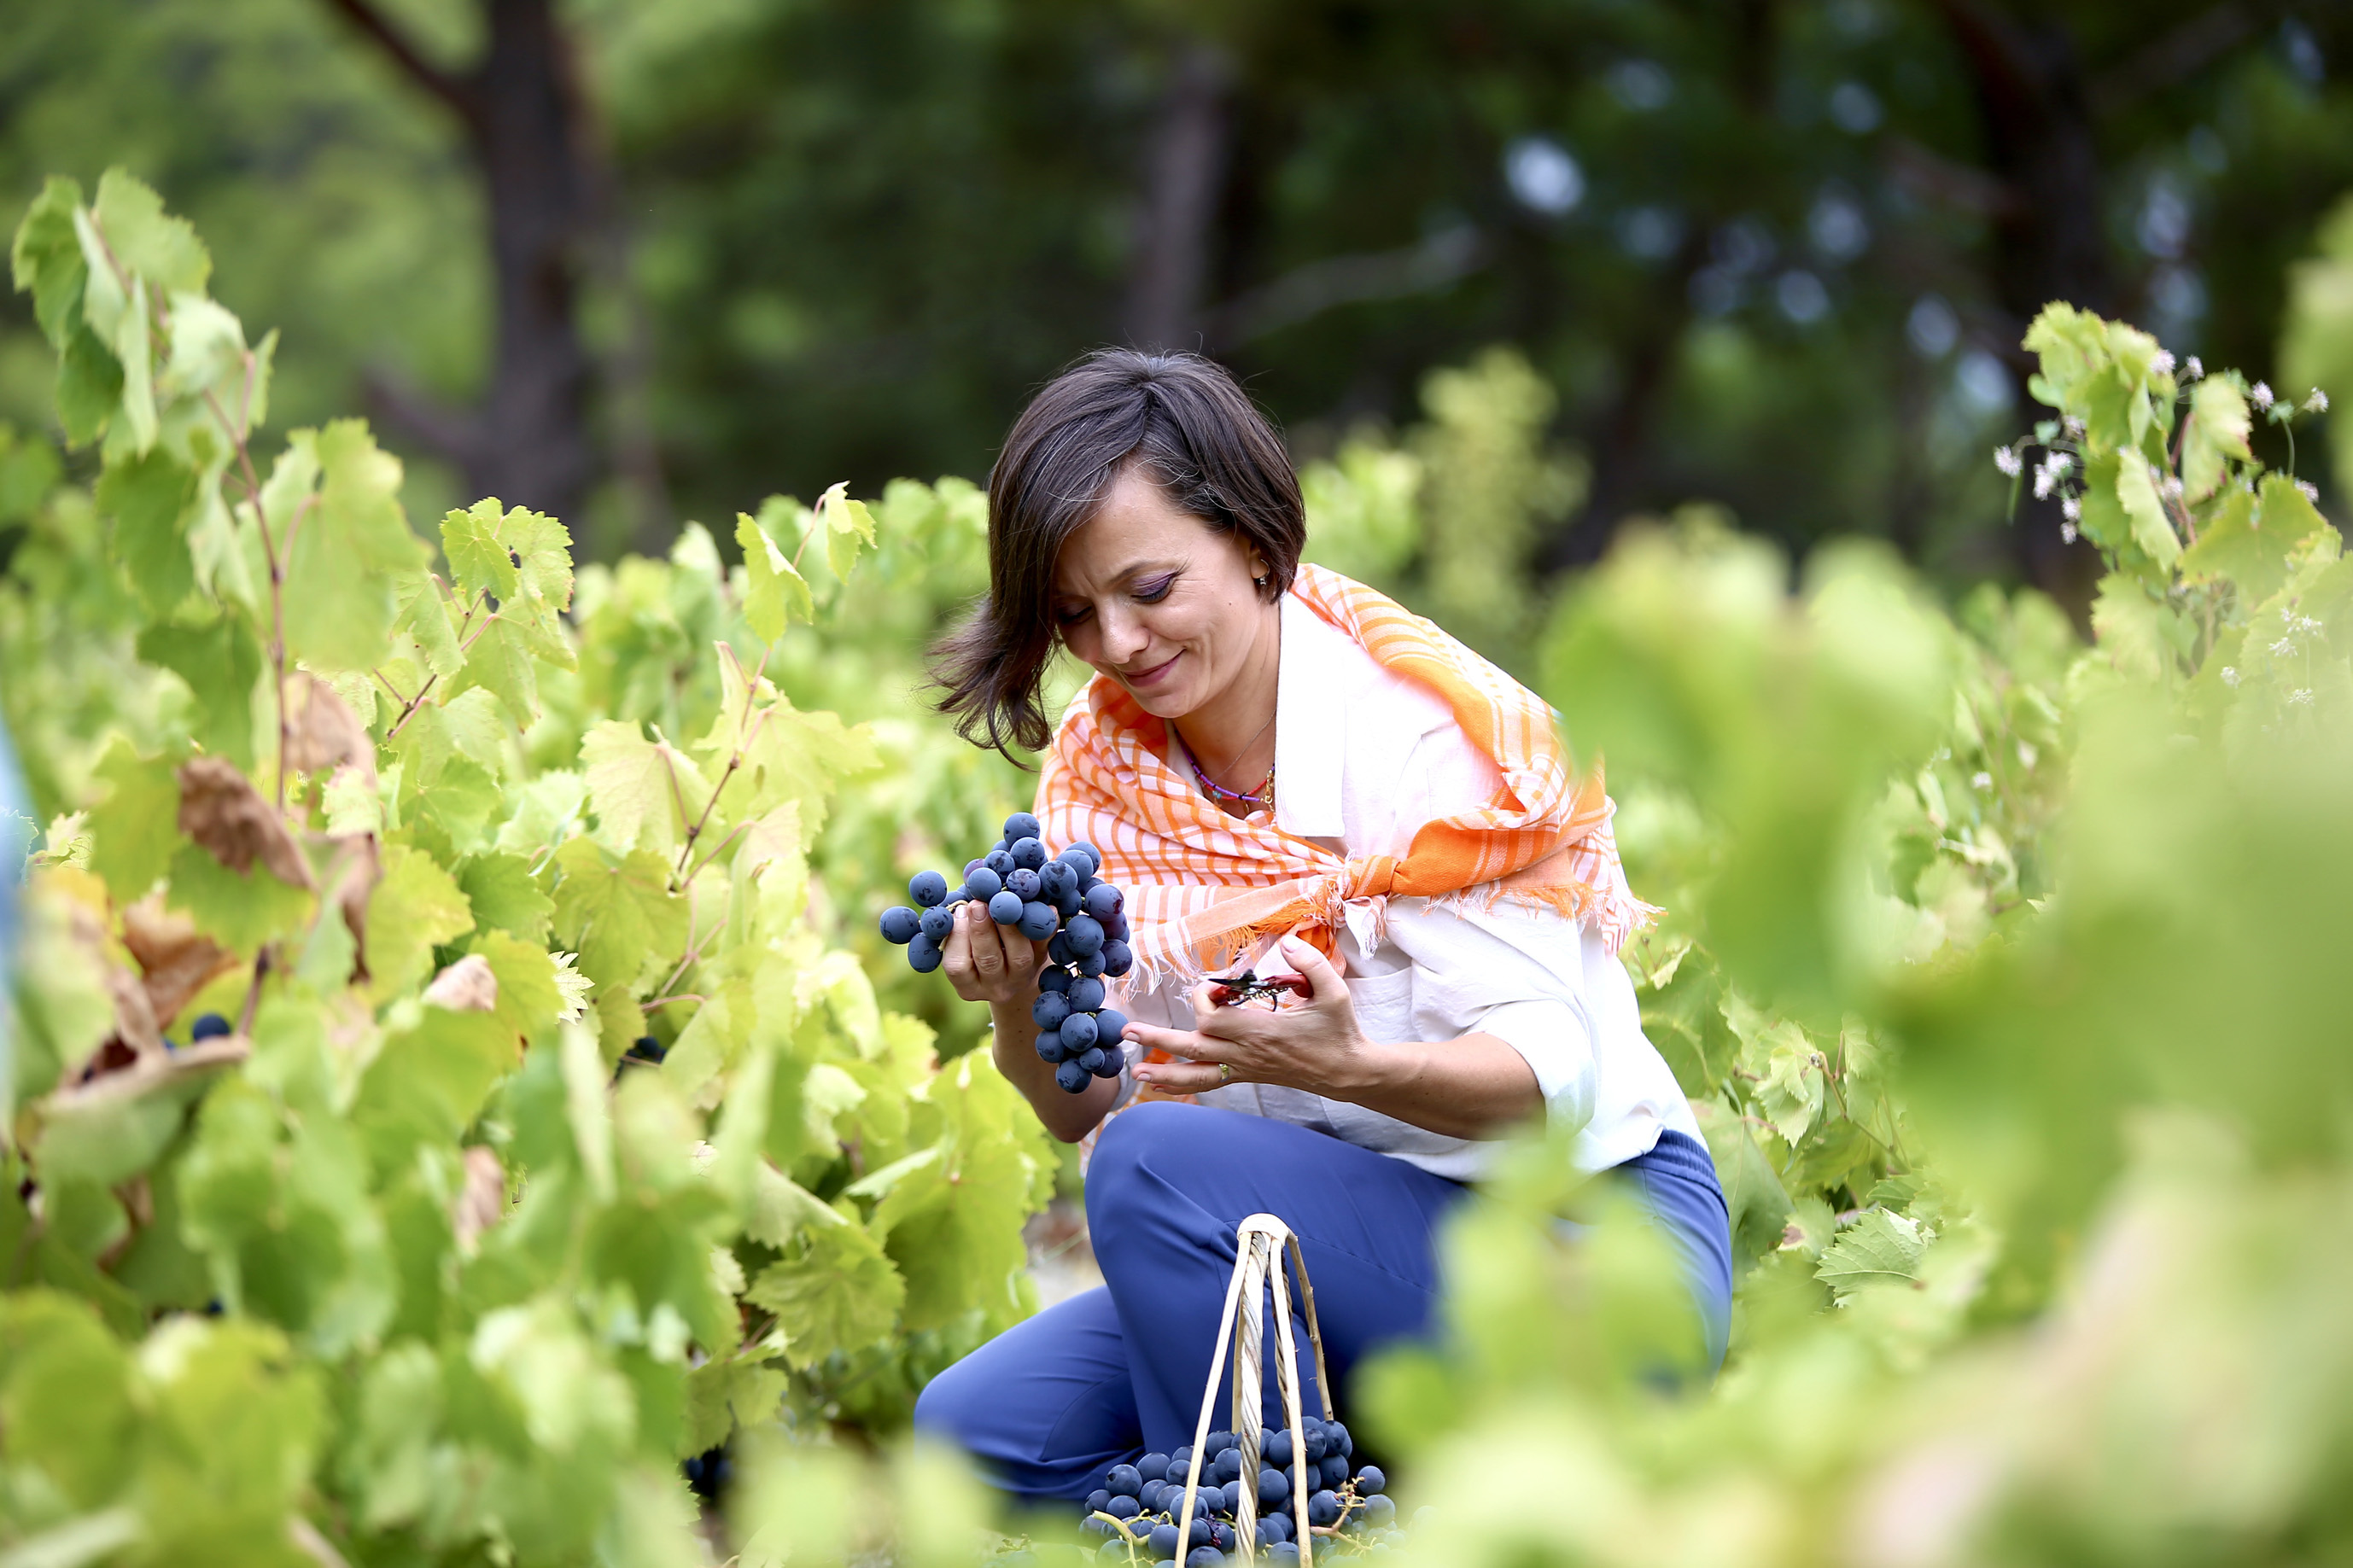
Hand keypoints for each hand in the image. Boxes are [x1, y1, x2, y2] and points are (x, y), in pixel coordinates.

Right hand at [940, 899, 1047, 1006]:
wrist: (1012, 960)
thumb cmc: (976, 945)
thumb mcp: (963, 942)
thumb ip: (960, 927)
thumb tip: (961, 907)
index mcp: (969, 985)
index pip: (958, 967)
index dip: (958, 938)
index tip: (960, 910)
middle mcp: (995, 987)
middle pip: (989, 961)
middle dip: (982, 930)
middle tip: (978, 904)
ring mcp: (1022, 977)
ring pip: (1020, 957)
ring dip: (1011, 928)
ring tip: (1003, 903)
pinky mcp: (1043, 962)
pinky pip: (1046, 944)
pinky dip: (1046, 925)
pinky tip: (1044, 907)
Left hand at [1127, 936, 1373, 1095]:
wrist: (1348, 1072)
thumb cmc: (1339, 1031)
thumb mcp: (1334, 992)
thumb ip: (1310, 963)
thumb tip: (1286, 942)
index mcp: (1262, 1032)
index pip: (1213, 1019)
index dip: (1202, 1000)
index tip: (1212, 985)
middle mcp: (1247, 1053)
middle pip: (1193, 1047)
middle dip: (1158, 1039)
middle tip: (1127, 1032)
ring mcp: (1246, 1068)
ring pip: (1197, 1075)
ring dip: (1165, 1071)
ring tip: (1135, 1070)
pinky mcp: (1249, 1076)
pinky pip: (1210, 1083)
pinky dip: (1184, 1084)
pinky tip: (1162, 1084)